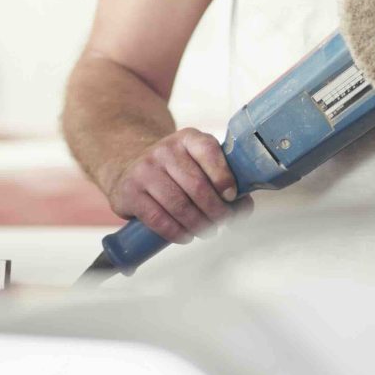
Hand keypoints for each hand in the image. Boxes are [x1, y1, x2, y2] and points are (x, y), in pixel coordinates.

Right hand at [103, 128, 239, 243]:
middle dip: (215, 210)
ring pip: (178, 204)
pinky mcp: (130, 191)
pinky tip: (185, 236)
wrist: (130, 167)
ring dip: (198, 224)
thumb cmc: (174, 171)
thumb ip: (222, 180)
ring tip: (206, 232)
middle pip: (197, 185)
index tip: (232, 197)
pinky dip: (176, 232)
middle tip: (222, 223)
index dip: (224, 177)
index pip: (208, 151)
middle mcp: (164, 150)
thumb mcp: (196, 163)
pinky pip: (158, 218)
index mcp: (187, 138)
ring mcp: (144, 169)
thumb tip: (243, 207)